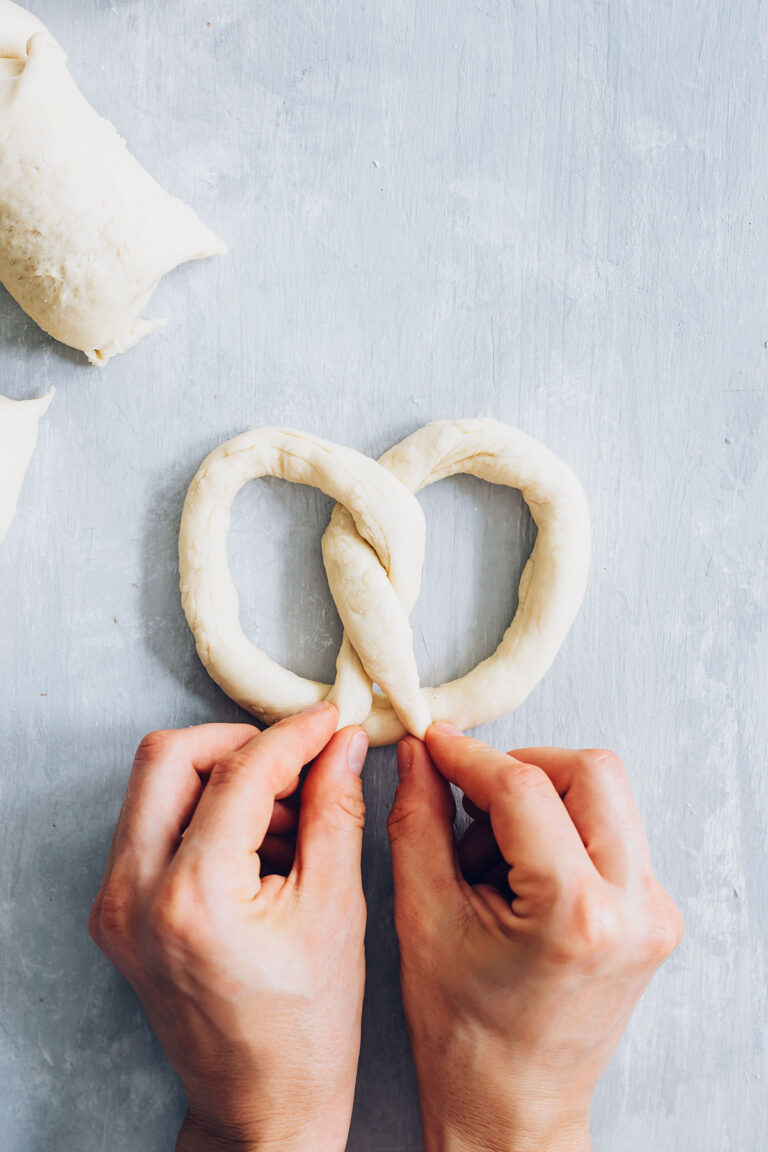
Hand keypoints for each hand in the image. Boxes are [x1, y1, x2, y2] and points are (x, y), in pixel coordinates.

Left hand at [89, 702, 367, 1151]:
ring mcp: (114, 905)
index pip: (237, 773)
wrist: (259, 1106)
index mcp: (192, 898)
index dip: (292, 736)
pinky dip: (204, 812)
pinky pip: (152, 825)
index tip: (331, 722)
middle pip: (168, 758)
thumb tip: (345, 743)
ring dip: (221, 776)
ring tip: (287, 816)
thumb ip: (336, 810)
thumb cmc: (307, 1028)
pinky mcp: (116, 911)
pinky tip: (258, 842)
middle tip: (298, 761)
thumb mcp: (336, 910)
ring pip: (154, 786)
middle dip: (239, 744)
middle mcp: (133, 896)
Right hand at [387, 724, 683, 1151]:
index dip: (469, 756)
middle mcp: (635, 907)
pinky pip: (610, 833)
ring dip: (541, 801)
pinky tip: (518, 877)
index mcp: (578, 914)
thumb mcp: (424, 919)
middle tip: (468, 800)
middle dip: (520, 770)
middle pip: (589, 772)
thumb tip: (420, 753)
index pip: (524, 787)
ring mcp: (655, 912)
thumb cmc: (464, 1036)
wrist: (513, 1111)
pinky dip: (560, 832)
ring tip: (489, 859)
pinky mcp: (656, 915)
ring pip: (605, 796)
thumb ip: (419, 821)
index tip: (434, 744)